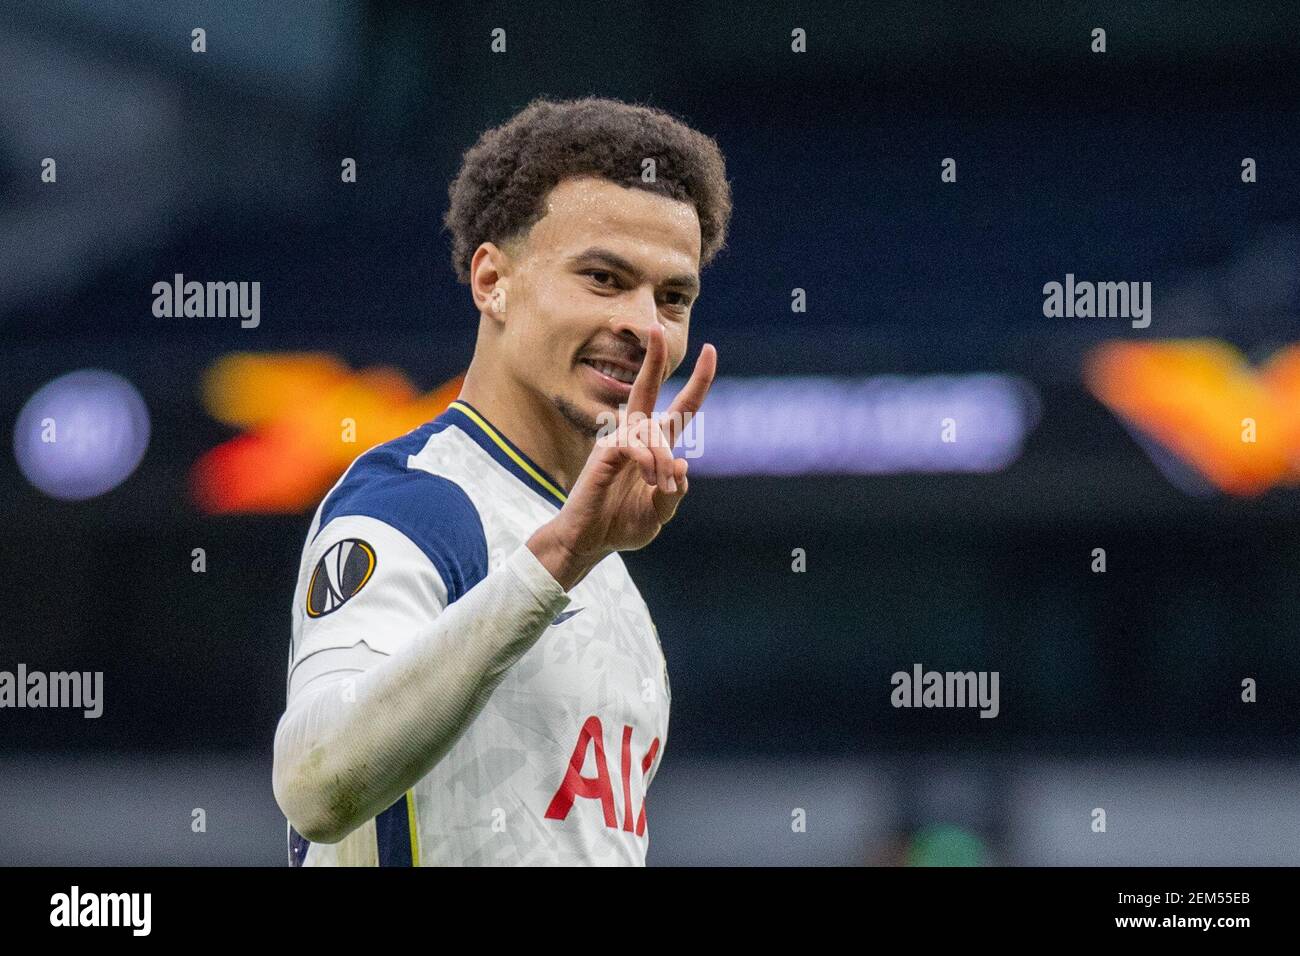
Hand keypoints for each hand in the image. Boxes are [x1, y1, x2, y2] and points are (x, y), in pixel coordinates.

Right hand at [528, 326, 715, 589]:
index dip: (698, 382)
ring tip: (661, 486)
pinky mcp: (604, 453)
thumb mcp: (659, 512)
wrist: (590, 541)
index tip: (710, 352)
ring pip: (651, 433)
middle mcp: (637, 436)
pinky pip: (632, 445)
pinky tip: (650, 477)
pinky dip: (646, 461)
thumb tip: (683, 463)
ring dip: (662, 460)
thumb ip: (673, 493)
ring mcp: (618, 442)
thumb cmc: (623, 524)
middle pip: (647, 388)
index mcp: (656, 446)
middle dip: (654, 359)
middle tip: (656, 327)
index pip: (682, 407)